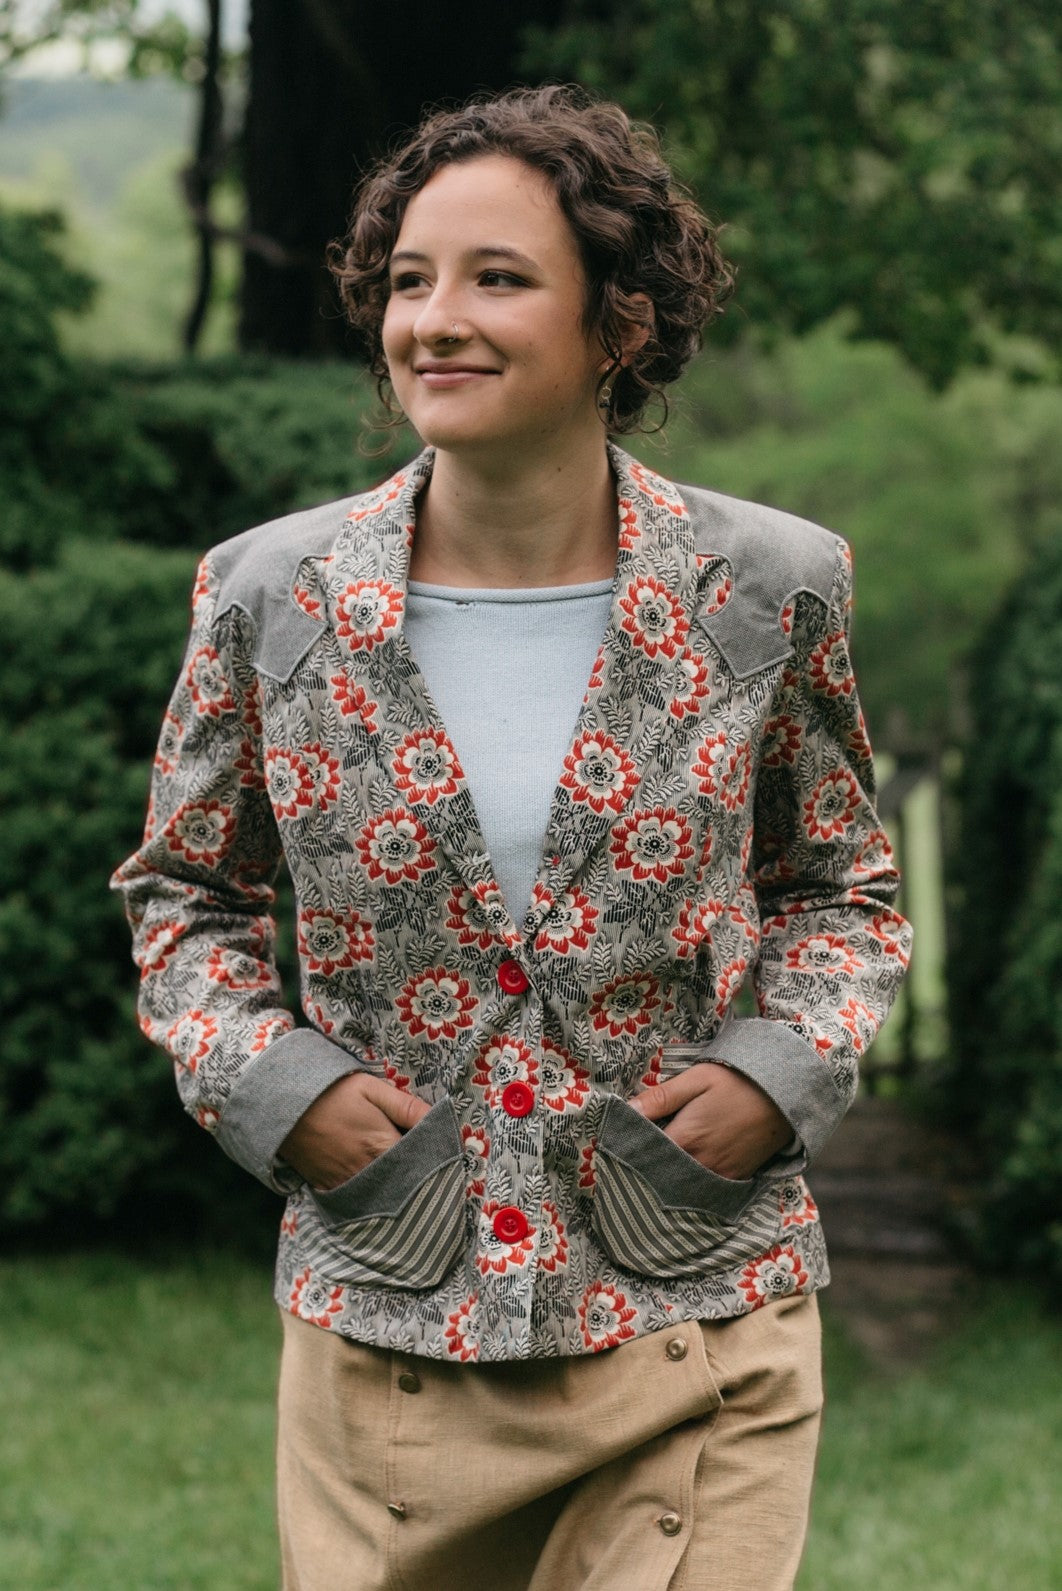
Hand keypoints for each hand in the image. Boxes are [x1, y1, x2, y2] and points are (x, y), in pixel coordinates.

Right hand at [278, 1073, 430, 1191]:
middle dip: (417, 1180)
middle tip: (428, 1173)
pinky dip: (371, 1194)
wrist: (284, 1105)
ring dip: (395, 1189)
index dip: (433, 1162)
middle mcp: (367, 1171)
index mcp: (382, 1147)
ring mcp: (346, 1183)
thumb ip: (406, 1106)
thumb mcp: (372, 1089)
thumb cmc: (332, 1093)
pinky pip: (358, 1198)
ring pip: (381, 1195)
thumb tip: (440, 1117)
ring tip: (406, 1181)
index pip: (420, 1165)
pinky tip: (377, 1186)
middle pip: (403, 1185)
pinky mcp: (329, 1188)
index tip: (443, 1158)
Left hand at [629, 1062, 792, 1179]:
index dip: (631, 1149)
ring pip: (682, 1181)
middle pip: (662, 1172)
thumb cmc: (737, 1082)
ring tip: (660, 1161)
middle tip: (638, 1153)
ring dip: (670, 1173)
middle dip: (648, 1165)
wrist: (784, 1095)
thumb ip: (660, 1097)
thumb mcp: (697, 1080)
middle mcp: (700, 1163)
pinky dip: (692, 1178)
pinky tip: (687, 1166)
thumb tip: (625, 1108)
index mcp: (685, 1138)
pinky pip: (705, 1185)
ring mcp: (719, 1173)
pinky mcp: (735, 1178)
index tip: (621, 1142)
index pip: (645, 1155)